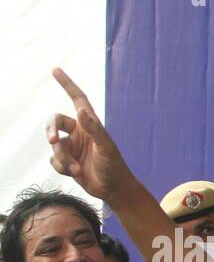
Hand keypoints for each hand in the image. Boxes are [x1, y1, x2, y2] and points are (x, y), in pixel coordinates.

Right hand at [46, 68, 133, 201]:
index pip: (77, 99)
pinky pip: (54, 160)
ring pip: (54, 146)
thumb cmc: (114, 167)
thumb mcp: (106, 148)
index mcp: (89, 125)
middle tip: (52, 140)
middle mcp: (79, 133)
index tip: (56, 70)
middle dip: (50, 130)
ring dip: (63, 158)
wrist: (114, 190)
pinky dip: (62, 168)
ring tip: (77, 169)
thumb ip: (94, 129)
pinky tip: (75, 173)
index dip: (67, 85)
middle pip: (55, 122)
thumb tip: (81, 110)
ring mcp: (72, 147)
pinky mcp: (67, 161)